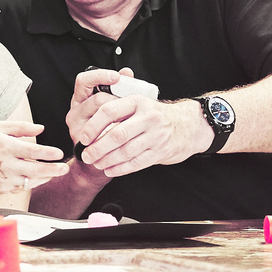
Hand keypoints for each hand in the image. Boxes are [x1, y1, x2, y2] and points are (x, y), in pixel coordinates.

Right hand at [0, 121, 66, 193]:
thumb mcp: (0, 127)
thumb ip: (22, 127)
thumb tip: (42, 128)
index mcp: (6, 146)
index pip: (32, 152)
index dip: (48, 153)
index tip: (59, 153)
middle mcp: (5, 164)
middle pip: (35, 170)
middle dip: (53, 170)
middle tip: (65, 168)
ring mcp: (4, 179)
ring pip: (31, 181)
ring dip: (45, 177)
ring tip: (55, 172)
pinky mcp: (2, 188)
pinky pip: (23, 187)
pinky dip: (32, 182)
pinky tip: (39, 176)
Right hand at [64, 67, 130, 147]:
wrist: (101, 158)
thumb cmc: (107, 127)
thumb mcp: (112, 104)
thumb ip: (117, 88)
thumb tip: (127, 72)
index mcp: (80, 99)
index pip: (84, 81)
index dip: (99, 76)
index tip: (117, 77)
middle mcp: (75, 112)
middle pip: (98, 99)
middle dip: (117, 102)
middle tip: (130, 107)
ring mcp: (76, 128)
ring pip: (102, 117)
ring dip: (119, 118)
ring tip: (128, 121)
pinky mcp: (82, 143)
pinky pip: (103, 134)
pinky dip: (116, 133)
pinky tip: (125, 134)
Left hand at [77, 90, 212, 177]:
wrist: (188, 126)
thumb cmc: (155, 116)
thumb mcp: (140, 104)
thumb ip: (118, 107)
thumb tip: (87, 117)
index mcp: (138, 101)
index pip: (110, 111)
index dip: (93, 125)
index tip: (83, 137)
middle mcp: (148, 117)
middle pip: (117, 134)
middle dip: (98, 148)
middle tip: (86, 156)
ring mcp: (156, 135)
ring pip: (126, 151)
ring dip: (107, 160)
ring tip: (95, 164)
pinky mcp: (161, 151)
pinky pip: (137, 163)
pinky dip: (120, 168)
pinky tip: (109, 170)